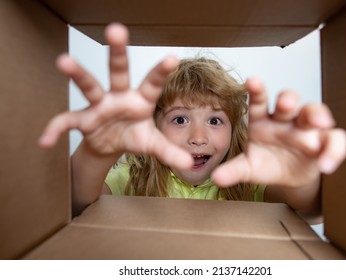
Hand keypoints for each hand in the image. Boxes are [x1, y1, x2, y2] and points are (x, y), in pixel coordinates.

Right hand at [38, 23, 192, 170]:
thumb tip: (189, 162)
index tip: (172, 58)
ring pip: (89, 85)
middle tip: (117, 29)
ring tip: (63, 61)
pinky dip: (55, 130)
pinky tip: (45, 141)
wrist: (111, 146)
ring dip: (78, 74)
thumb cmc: (134, 137)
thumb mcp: (152, 144)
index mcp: (140, 100)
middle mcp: (119, 97)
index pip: (152, 84)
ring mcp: (99, 105)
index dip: (160, 72)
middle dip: (117, 52)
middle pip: (118, 71)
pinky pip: (66, 121)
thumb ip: (168, 151)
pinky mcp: (83, 119)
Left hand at [212, 78, 345, 187]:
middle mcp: (284, 120)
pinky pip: (335, 139)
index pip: (258, 102)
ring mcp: (305, 129)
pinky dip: (333, 150)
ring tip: (318, 122)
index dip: (257, 91)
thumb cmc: (266, 165)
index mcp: (261, 121)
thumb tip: (216, 178)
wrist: (287, 178)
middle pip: (288, 101)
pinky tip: (325, 165)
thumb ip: (233, 170)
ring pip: (314, 112)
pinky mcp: (324, 141)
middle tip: (285, 104)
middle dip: (288, 99)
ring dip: (317, 114)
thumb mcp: (249, 168)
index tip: (252, 80)